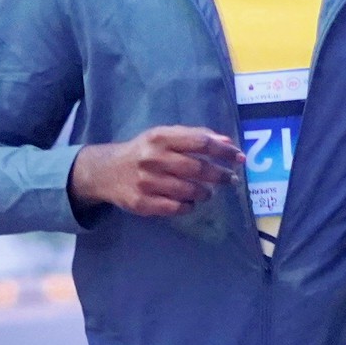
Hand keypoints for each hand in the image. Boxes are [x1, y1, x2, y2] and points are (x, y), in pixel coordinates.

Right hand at [69, 126, 239, 219]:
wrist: (106, 172)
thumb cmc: (143, 151)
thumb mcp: (164, 137)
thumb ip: (195, 137)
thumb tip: (228, 144)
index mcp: (160, 138)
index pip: (200, 142)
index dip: (223, 151)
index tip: (239, 158)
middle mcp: (153, 159)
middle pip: (198, 168)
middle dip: (221, 175)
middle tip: (231, 179)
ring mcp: (147, 183)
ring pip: (189, 191)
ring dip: (205, 193)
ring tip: (208, 192)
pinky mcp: (142, 203)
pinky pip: (176, 208)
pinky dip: (189, 206)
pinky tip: (190, 202)